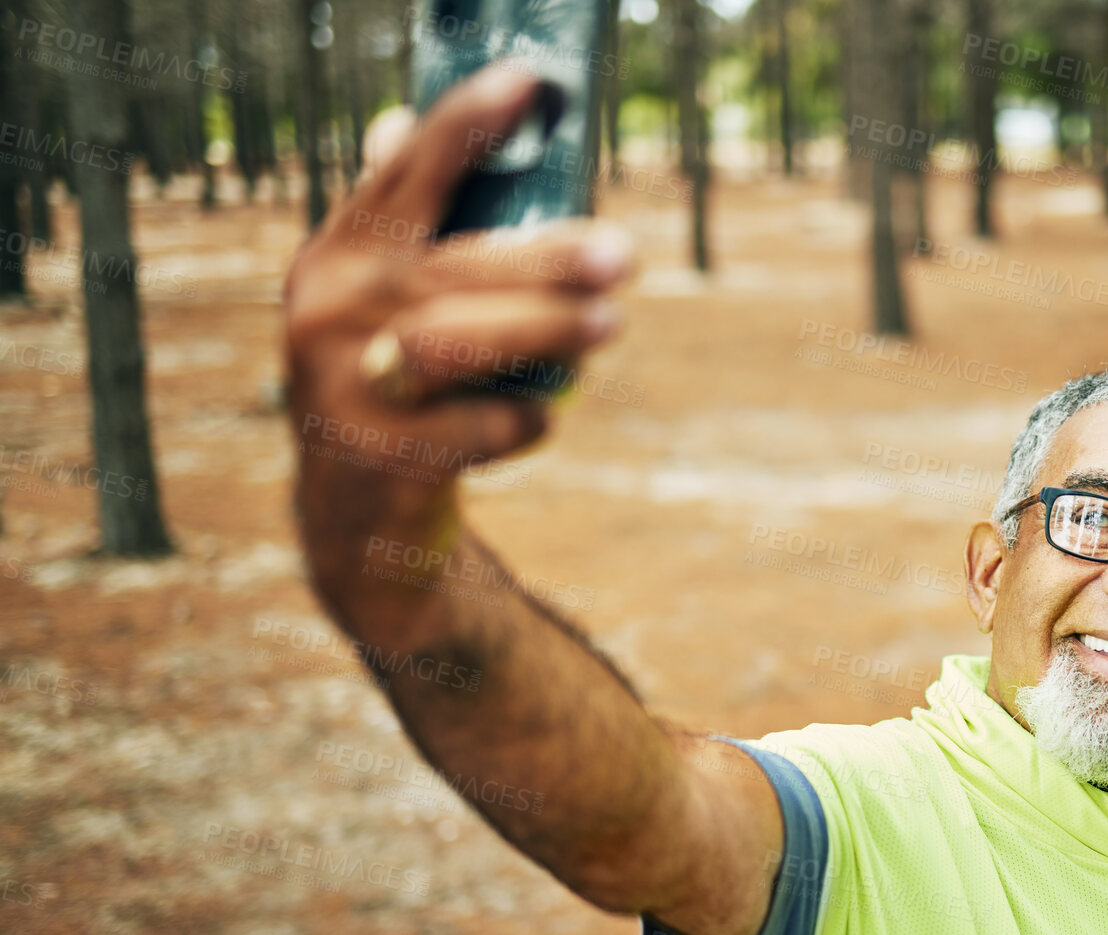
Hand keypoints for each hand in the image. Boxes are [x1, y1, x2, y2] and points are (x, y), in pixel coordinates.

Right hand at [282, 63, 634, 651]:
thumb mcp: (380, 305)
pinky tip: (541, 415)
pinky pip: (480, 428)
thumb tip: (396, 120)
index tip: (530, 83)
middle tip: (622, 256)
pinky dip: (526, 418)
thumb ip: (399, 227)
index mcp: (336, 260)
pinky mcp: (384, 460)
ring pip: (456, 345)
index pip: (401, 175)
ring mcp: (348, 390)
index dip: (465, 125)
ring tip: (611, 325)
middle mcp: (328, 315)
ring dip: (544, 331)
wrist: (358, 521)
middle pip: (448, 268)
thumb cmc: (397, 388)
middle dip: (545, 258)